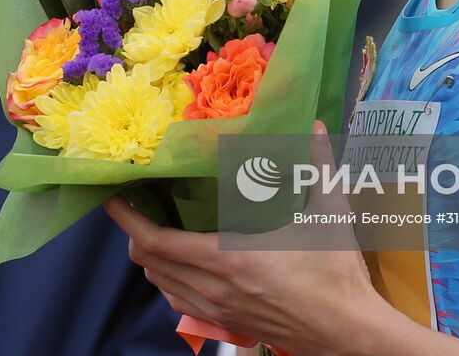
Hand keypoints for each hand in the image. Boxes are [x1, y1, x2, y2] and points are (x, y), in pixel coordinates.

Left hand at [104, 122, 383, 353]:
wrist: (347, 333)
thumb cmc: (335, 273)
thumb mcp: (329, 212)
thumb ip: (317, 164)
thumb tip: (316, 124)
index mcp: (227, 256)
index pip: (155, 240)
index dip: (126, 219)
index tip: (112, 195)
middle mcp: (213, 286)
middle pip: (150, 262)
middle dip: (134, 232)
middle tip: (138, 203)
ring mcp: (219, 309)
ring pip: (162, 285)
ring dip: (151, 258)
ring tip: (156, 229)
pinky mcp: (229, 323)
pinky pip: (182, 302)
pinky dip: (169, 281)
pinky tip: (183, 265)